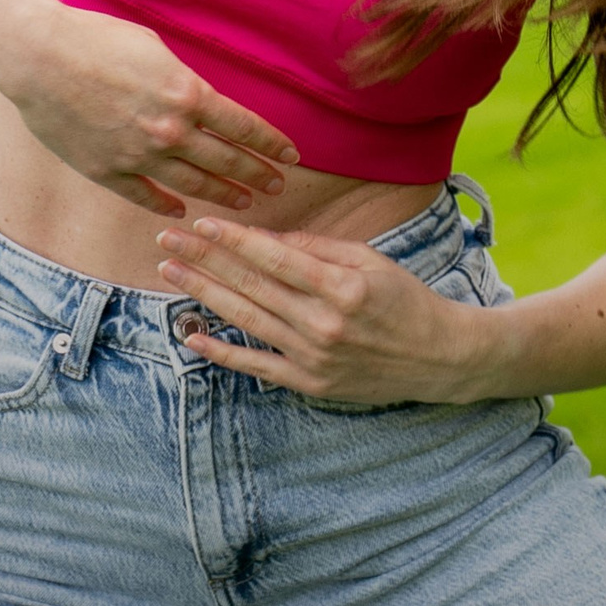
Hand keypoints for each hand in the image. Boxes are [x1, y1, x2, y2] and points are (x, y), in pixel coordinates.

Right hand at [0, 5, 299, 216]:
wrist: (40, 57)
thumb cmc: (97, 39)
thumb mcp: (155, 49)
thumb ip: (183, 81)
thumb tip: (199, 98)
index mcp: (188, 94)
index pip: (245, 126)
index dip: (271, 144)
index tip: (290, 156)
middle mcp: (171, 131)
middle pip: (227, 161)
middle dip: (257, 174)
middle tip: (277, 185)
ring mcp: (139, 156)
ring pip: (194, 185)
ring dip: (223, 195)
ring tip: (244, 202)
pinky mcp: (108, 172)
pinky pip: (146, 197)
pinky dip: (167, 206)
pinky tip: (182, 210)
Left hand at [154, 217, 498, 404]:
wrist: (439, 357)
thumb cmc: (404, 299)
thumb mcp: (370, 260)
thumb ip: (318, 247)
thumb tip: (268, 238)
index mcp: (341, 285)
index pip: (274, 257)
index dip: (233, 239)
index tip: (200, 222)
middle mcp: (324, 322)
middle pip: (250, 286)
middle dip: (204, 260)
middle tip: (167, 241)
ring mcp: (314, 357)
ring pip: (246, 320)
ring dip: (203, 294)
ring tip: (171, 272)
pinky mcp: (310, 383)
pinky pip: (257, 366)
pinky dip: (222, 352)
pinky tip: (191, 335)